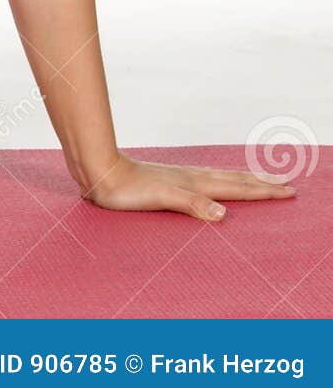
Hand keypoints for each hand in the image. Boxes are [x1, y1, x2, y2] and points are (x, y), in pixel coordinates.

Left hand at [78, 151, 296, 220]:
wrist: (99, 173)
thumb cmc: (127, 190)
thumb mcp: (161, 199)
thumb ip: (192, 204)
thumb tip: (223, 214)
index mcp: (194, 184)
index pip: (236, 188)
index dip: (263, 191)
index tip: (288, 191)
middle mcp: (190, 178)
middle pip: (233, 179)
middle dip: (260, 183)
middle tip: (287, 184)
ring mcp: (179, 177)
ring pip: (220, 177)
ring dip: (243, 179)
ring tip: (259, 179)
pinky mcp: (167, 181)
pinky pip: (204, 179)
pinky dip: (219, 181)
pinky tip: (212, 183)